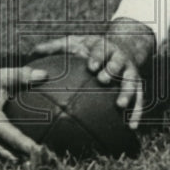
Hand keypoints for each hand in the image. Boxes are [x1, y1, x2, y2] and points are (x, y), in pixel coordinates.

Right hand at [0, 50, 53, 163]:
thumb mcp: (3, 76)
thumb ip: (23, 76)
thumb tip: (44, 75)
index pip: (12, 138)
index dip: (27, 146)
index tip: (41, 151)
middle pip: (10, 153)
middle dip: (27, 158)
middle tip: (46, 158)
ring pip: (4, 155)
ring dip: (20, 158)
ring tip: (40, 160)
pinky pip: (0, 151)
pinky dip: (13, 153)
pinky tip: (27, 153)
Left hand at [31, 18, 155, 128]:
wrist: (122, 46)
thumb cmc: (91, 48)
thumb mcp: (74, 42)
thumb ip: (54, 47)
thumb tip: (30, 53)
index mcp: (103, 47)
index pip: (101, 50)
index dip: (97, 57)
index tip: (90, 65)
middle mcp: (119, 59)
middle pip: (117, 64)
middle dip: (112, 70)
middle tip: (103, 80)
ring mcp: (130, 72)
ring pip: (132, 82)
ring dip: (127, 93)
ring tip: (120, 105)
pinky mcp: (138, 86)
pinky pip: (140, 100)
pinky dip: (137, 112)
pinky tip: (131, 127)